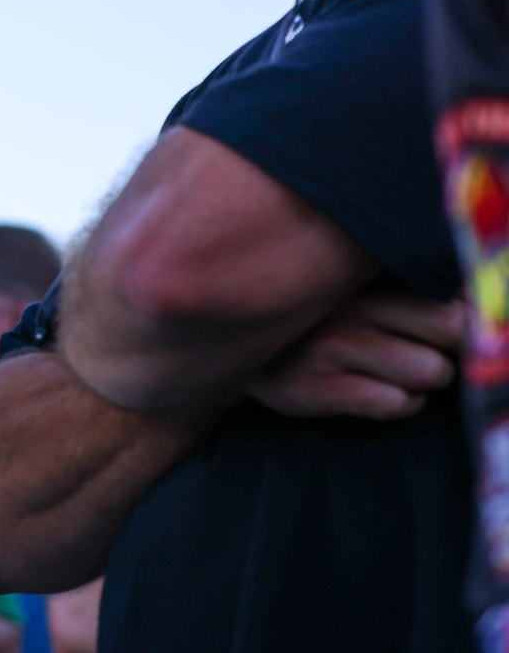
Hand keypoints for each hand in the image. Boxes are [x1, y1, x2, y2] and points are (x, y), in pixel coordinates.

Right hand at [245, 290, 461, 418]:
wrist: (222, 342)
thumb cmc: (301, 314)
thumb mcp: (338, 284)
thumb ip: (392, 283)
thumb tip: (459, 300)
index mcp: (356, 276)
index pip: (445, 294)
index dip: (453, 313)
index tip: (432, 322)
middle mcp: (348, 308)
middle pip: (451, 329)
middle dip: (445, 346)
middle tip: (420, 348)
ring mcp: (331, 349)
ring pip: (431, 370)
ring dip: (424, 379)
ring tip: (398, 374)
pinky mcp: (314, 389)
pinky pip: (396, 403)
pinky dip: (400, 403)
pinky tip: (378, 392)